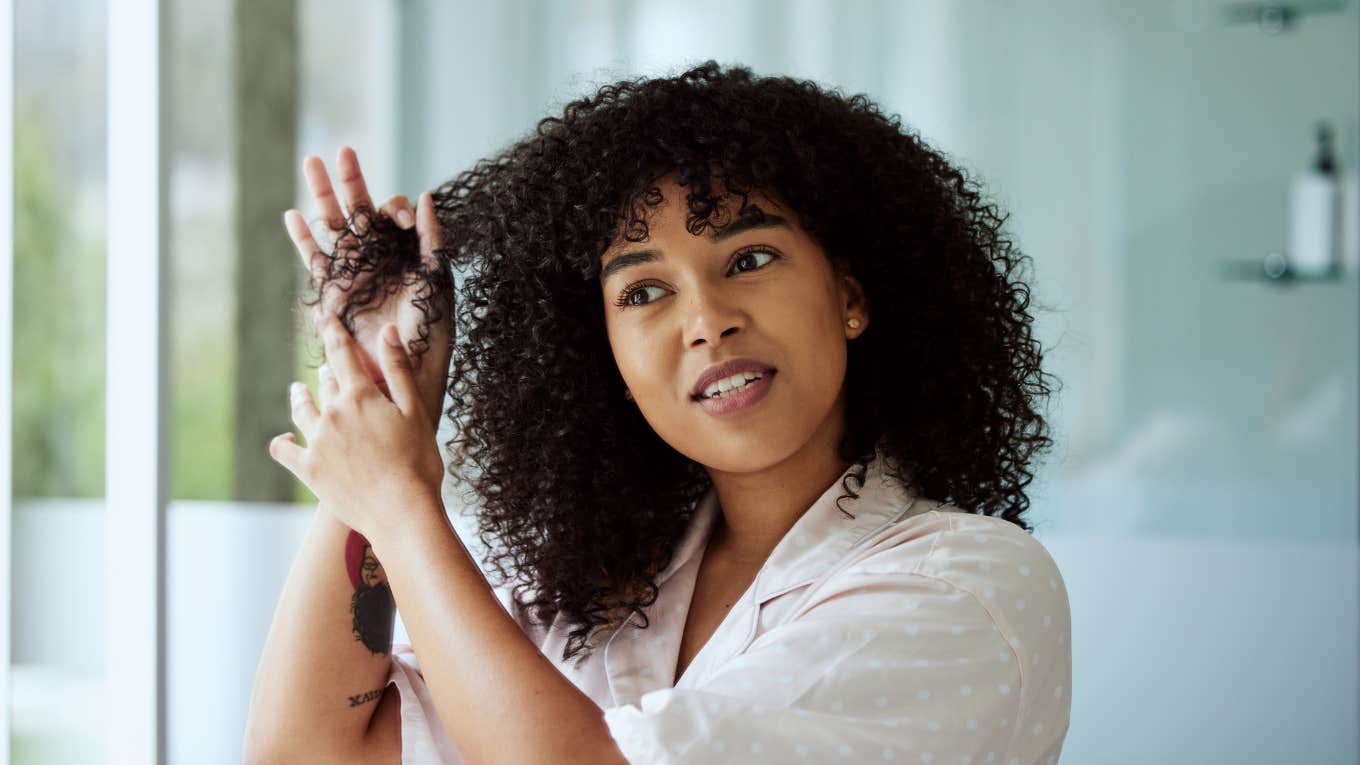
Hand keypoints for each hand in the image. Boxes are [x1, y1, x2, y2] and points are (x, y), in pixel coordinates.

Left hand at [270, 315, 445, 544]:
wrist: (401, 512)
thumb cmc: (418, 461)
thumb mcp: (415, 411)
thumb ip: (398, 370)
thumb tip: (387, 330)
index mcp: (360, 396)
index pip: (342, 353)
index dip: (333, 330)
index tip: (323, 314)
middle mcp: (332, 413)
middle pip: (325, 382)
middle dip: (327, 370)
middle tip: (327, 365)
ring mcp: (317, 442)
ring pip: (302, 409)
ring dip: (300, 396)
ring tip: (298, 389)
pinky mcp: (309, 470)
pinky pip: (284, 449)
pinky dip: (282, 441)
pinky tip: (284, 437)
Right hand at [282, 146, 451, 427]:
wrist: (402, 370)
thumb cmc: (428, 331)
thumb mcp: (436, 280)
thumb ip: (432, 240)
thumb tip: (427, 197)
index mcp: (404, 252)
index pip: (391, 215)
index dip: (392, 209)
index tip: (398, 222)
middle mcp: (377, 258)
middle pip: (358, 210)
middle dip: (350, 180)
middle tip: (342, 149)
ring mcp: (353, 272)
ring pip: (333, 227)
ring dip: (322, 195)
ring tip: (310, 163)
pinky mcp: (333, 291)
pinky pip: (316, 260)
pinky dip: (304, 239)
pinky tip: (294, 215)